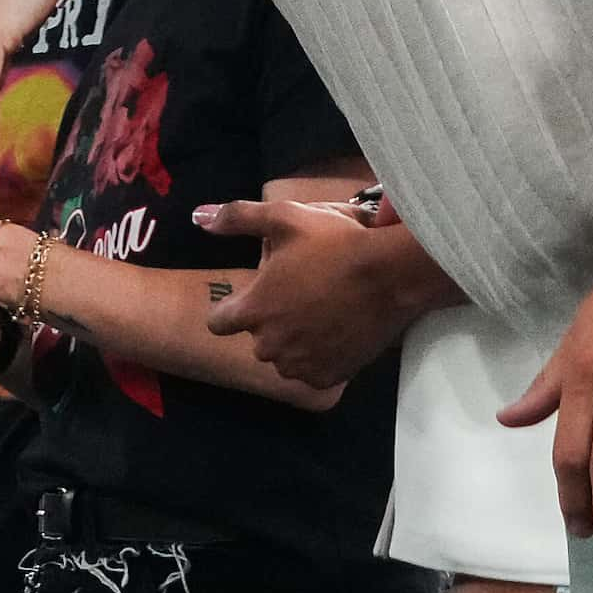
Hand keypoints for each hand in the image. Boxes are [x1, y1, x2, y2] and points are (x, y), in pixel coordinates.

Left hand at [196, 199, 421, 388]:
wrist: (392, 275)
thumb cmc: (334, 243)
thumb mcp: (283, 216)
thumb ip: (237, 217)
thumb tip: (200, 218)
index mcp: (254, 310)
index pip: (218, 323)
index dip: (231, 309)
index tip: (253, 296)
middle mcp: (272, 344)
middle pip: (256, 339)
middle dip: (268, 322)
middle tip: (296, 296)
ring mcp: (303, 363)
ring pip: (283, 358)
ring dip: (292, 342)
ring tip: (317, 313)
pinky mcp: (332, 375)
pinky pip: (312, 372)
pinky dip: (318, 357)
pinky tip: (333, 332)